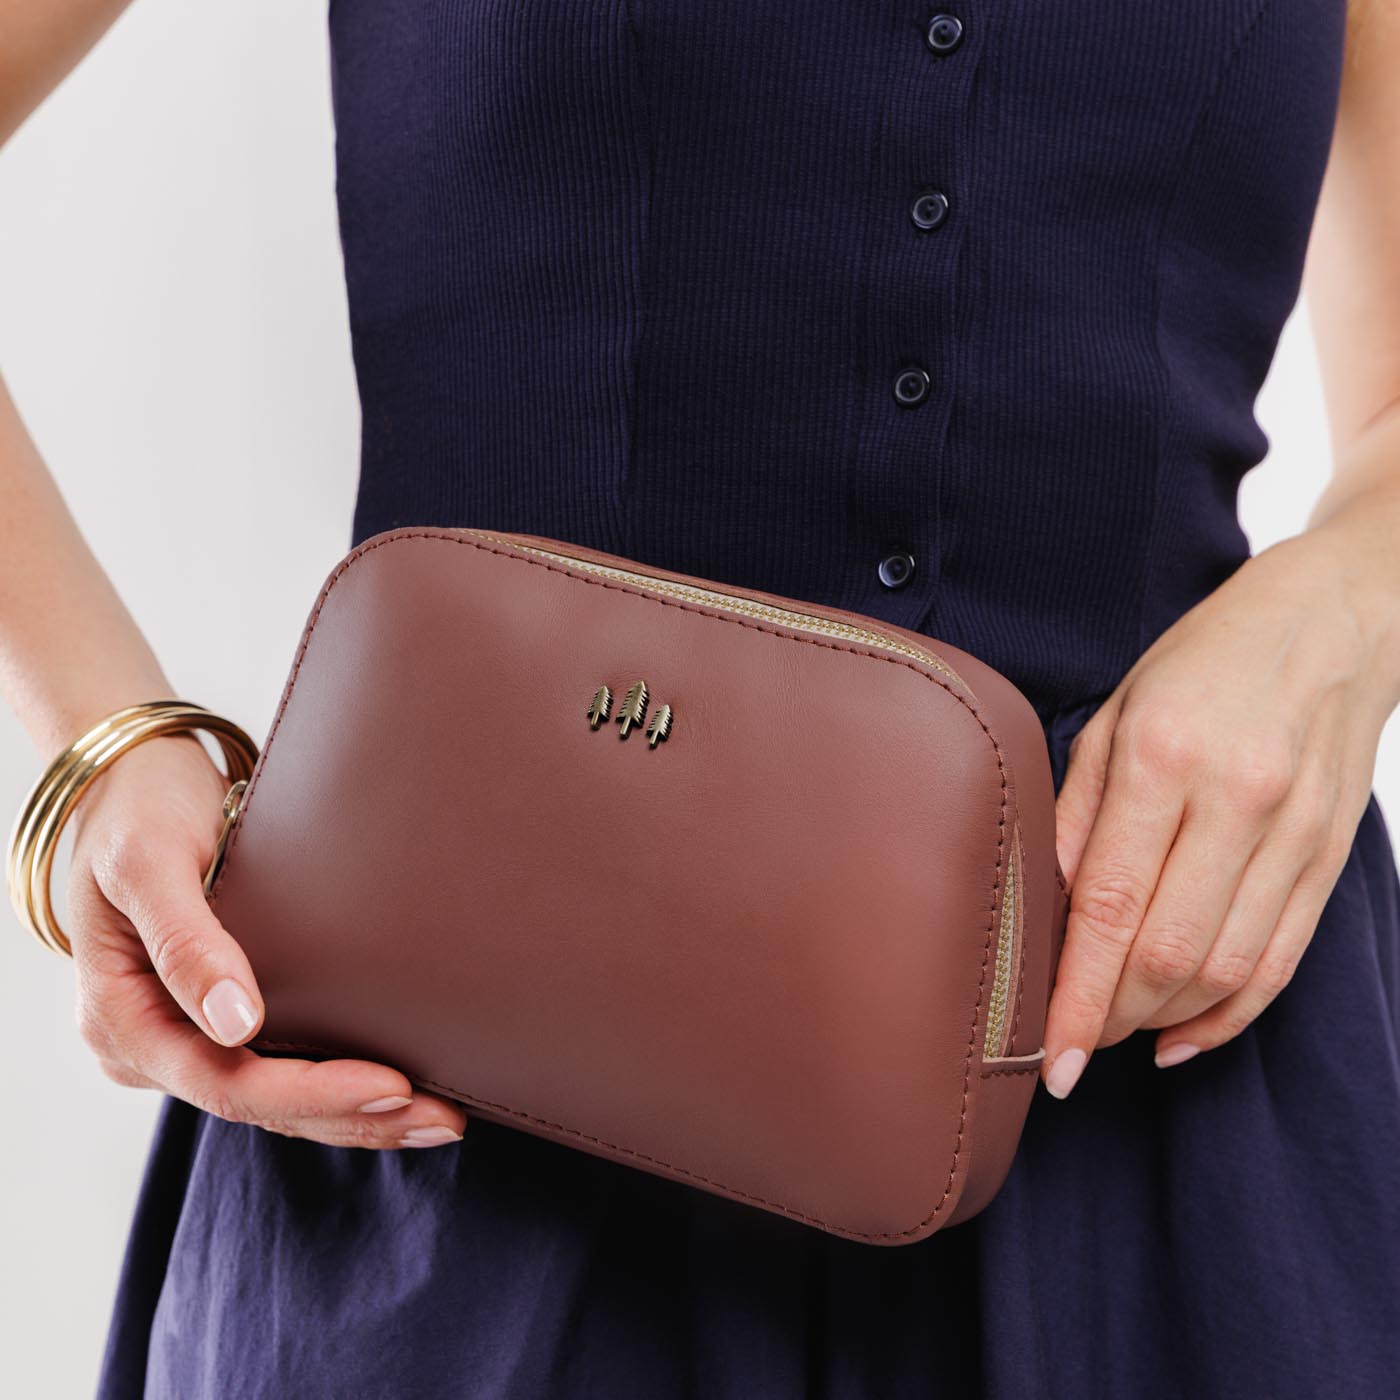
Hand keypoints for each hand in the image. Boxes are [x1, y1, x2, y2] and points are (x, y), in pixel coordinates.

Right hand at [63, 733, 467, 1147]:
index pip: (225, 1082)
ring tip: (439, 1116)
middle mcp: (152, 1044)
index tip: (392, 1086)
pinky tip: (401, 1085)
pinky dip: (338, 1079)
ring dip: (356, 1112)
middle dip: (353, 1117)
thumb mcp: (148, 861)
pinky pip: (280, 1063)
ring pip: (276, 1095)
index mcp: (122, 1020)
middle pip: (260, 1103)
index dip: (311, 1094)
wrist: (132, 781)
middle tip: (443, 1119)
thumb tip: (235, 1023)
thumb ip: (185, 942)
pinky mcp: (219, 1016)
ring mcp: (186, 1034)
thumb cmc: (137, 812)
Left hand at [1041, 528, 1397, 1097]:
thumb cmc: (1205, 660)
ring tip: (1115, 1032)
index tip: (1051, 1053)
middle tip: (1072, 1047)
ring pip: (1227, 970)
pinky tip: (1183, 1034)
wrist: (1336, 621)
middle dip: (1113, 1018)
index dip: (1077, 993)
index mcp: (1166, 759)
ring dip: (1165, 1020)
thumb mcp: (1115, 714)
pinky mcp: (1330, 859)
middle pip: (1170, 953)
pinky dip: (1231, 1013)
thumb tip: (1049, 909)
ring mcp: (1296, 836)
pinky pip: (1281, 961)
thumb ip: (1079, 813)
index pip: (1113, 906)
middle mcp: (1238, 803)